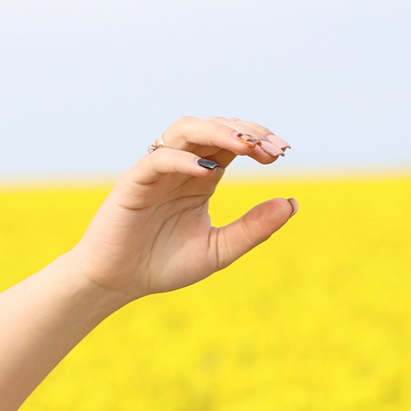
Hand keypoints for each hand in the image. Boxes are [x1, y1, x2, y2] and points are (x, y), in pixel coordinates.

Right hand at [61, 114, 294, 300]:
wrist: (118, 283)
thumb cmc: (164, 264)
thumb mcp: (219, 249)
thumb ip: (253, 228)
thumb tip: (292, 204)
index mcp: (201, 177)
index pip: (233, 144)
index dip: (257, 141)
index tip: (282, 152)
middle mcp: (181, 166)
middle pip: (214, 128)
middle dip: (245, 132)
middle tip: (272, 147)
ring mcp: (156, 170)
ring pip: (186, 130)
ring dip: (217, 132)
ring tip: (245, 146)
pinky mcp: (134, 182)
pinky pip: (158, 159)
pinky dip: (182, 159)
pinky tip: (206, 170)